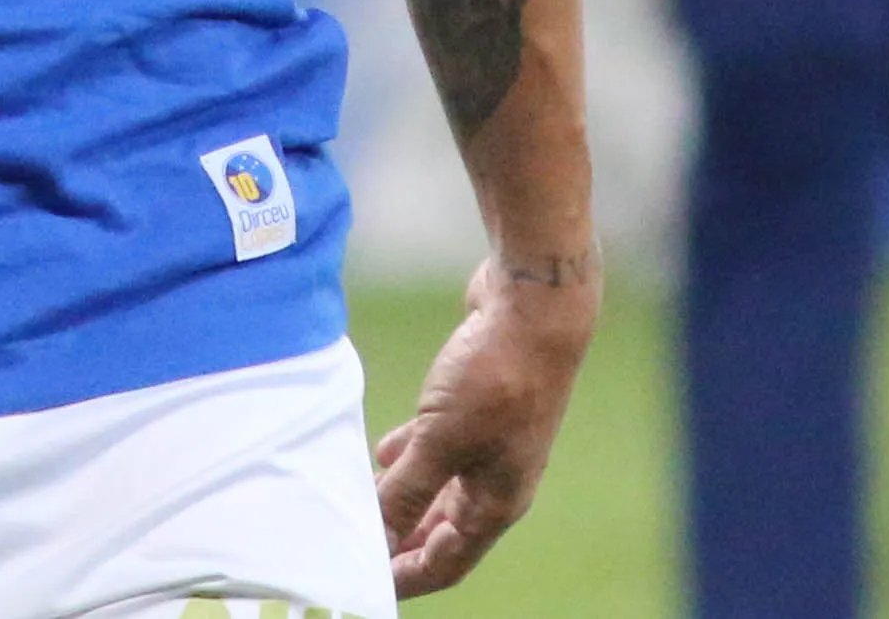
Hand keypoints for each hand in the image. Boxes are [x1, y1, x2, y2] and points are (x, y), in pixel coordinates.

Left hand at [376, 246, 597, 596]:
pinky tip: (382, 452)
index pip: (447, 561)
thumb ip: (407, 492)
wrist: (534, 305)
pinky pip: (438, 444)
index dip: (406, 576)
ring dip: (402, 495)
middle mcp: (497, 479)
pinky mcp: (478, 405)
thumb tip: (377, 540)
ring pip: (438, 485)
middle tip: (354, 546)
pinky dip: (410, 453)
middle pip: (442, 528)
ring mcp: (490, 441)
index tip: (365, 584)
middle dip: (400, 540)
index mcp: (496, 502)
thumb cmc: (495, 378)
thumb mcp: (440, 442)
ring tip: (359, 502)